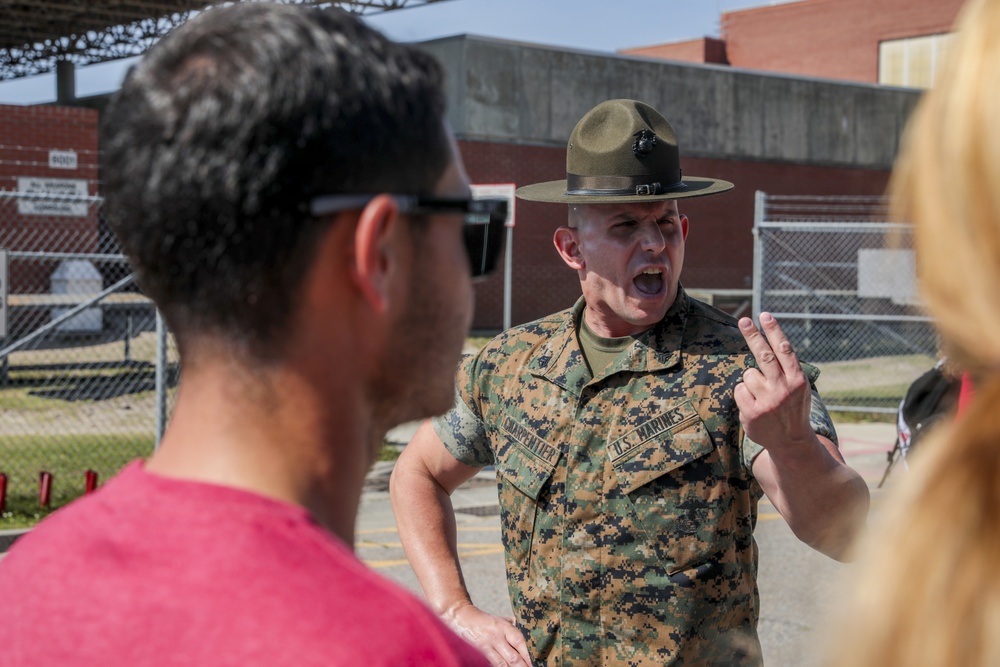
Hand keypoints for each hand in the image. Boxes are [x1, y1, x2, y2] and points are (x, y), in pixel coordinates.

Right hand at [444, 602, 531, 665]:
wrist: (461, 617)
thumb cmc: (485, 620)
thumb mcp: (502, 620)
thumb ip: (515, 628)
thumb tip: (532, 634)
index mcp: (504, 627)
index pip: (520, 641)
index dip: (530, 653)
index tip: (539, 660)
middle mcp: (496, 638)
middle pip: (513, 657)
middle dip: (524, 666)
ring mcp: (487, 648)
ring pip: (503, 665)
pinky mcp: (479, 655)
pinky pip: (492, 665)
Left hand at [735, 312, 814, 449]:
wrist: (791, 442)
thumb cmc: (792, 408)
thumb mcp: (799, 388)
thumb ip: (787, 369)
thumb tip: (769, 340)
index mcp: (797, 380)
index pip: (784, 350)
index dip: (774, 331)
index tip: (765, 315)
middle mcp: (783, 389)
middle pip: (764, 356)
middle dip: (753, 336)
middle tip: (744, 320)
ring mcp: (767, 401)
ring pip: (748, 374)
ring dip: (751, 380)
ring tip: (762, 395)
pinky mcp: (752, 412)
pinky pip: (739, 390)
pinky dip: (743, 394)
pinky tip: (754, 405)